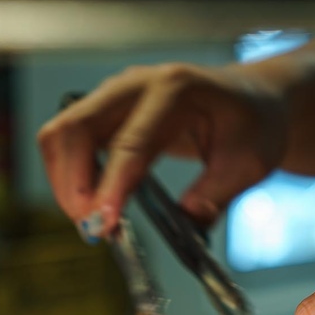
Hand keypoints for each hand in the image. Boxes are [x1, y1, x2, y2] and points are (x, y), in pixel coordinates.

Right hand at [37, 62, 287, 232]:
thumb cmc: (252, 124)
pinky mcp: (106, 114)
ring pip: (62, 135)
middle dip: (72, 184)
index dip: (111, 185)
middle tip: (92, 229)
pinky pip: (70, 143)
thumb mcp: (250, 162)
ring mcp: (114, 97)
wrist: (250, 100)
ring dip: (66, 182)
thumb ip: (217, 193)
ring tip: (93, 222)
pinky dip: (71, 177)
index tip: (103, 222)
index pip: (129, 142)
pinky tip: (94, 204)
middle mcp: (135, 85)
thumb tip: (186, 221)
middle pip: (74, 128)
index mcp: (175, 90)